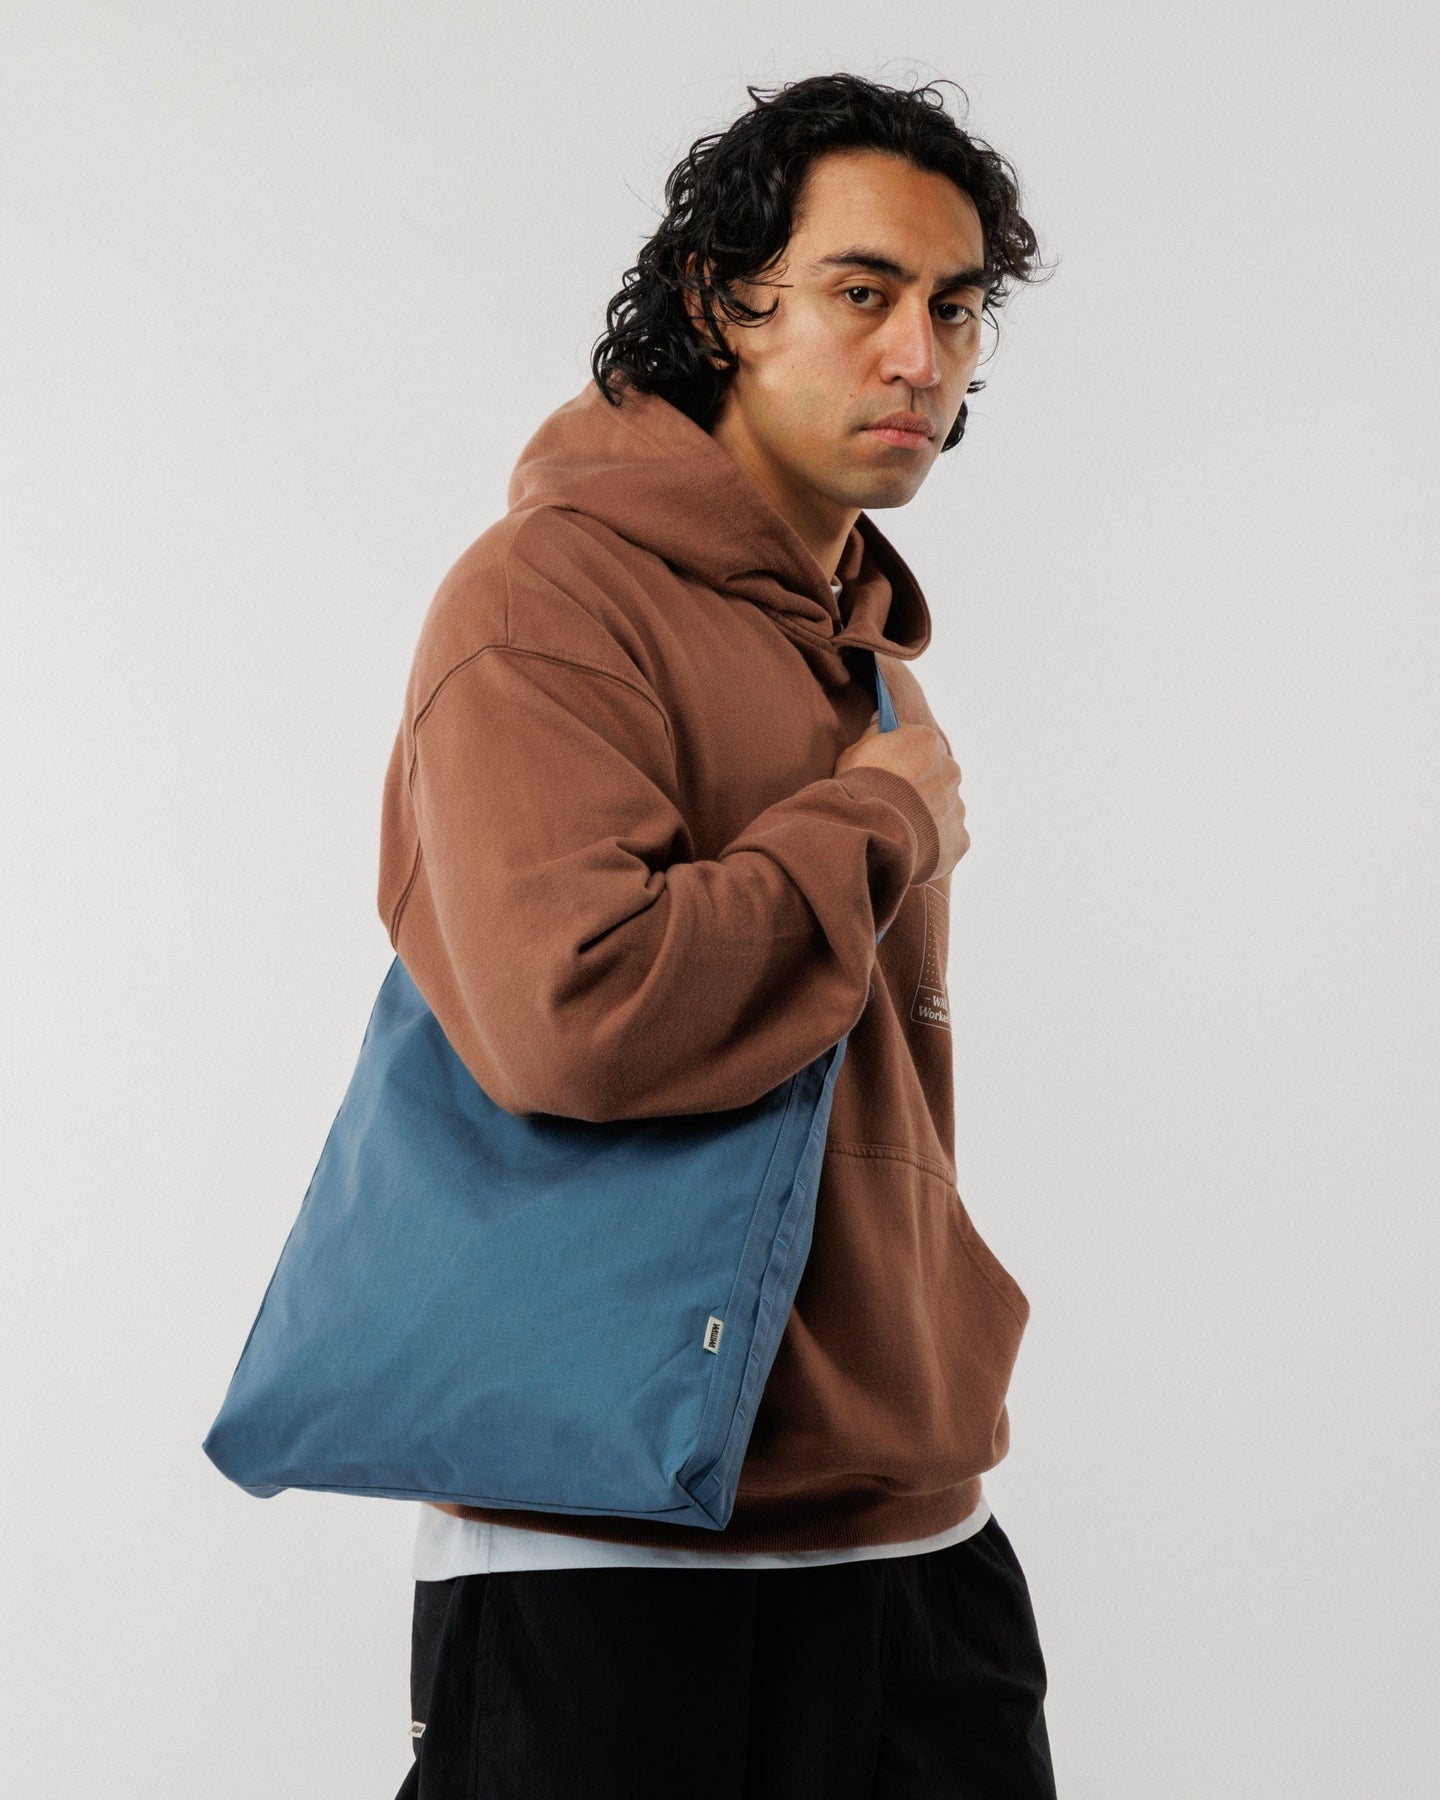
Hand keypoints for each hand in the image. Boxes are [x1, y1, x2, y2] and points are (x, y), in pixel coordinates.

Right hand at [835, 711, 968, 878]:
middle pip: (938, 776)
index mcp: (927, 742)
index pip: (922, 744)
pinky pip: (947, 840)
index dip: (905, 758)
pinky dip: (931, 844)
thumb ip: (875, 734)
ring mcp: (957, 806)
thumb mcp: (855, 751)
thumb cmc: (858, 787)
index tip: (892, 771)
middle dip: (921, 788)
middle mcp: (950, 770)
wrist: (869, 831)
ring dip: (926, 817)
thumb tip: (882, 721)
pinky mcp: (959, 838)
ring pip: (944, 809)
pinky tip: (908, 848)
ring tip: (897, 830)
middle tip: (893, 804)